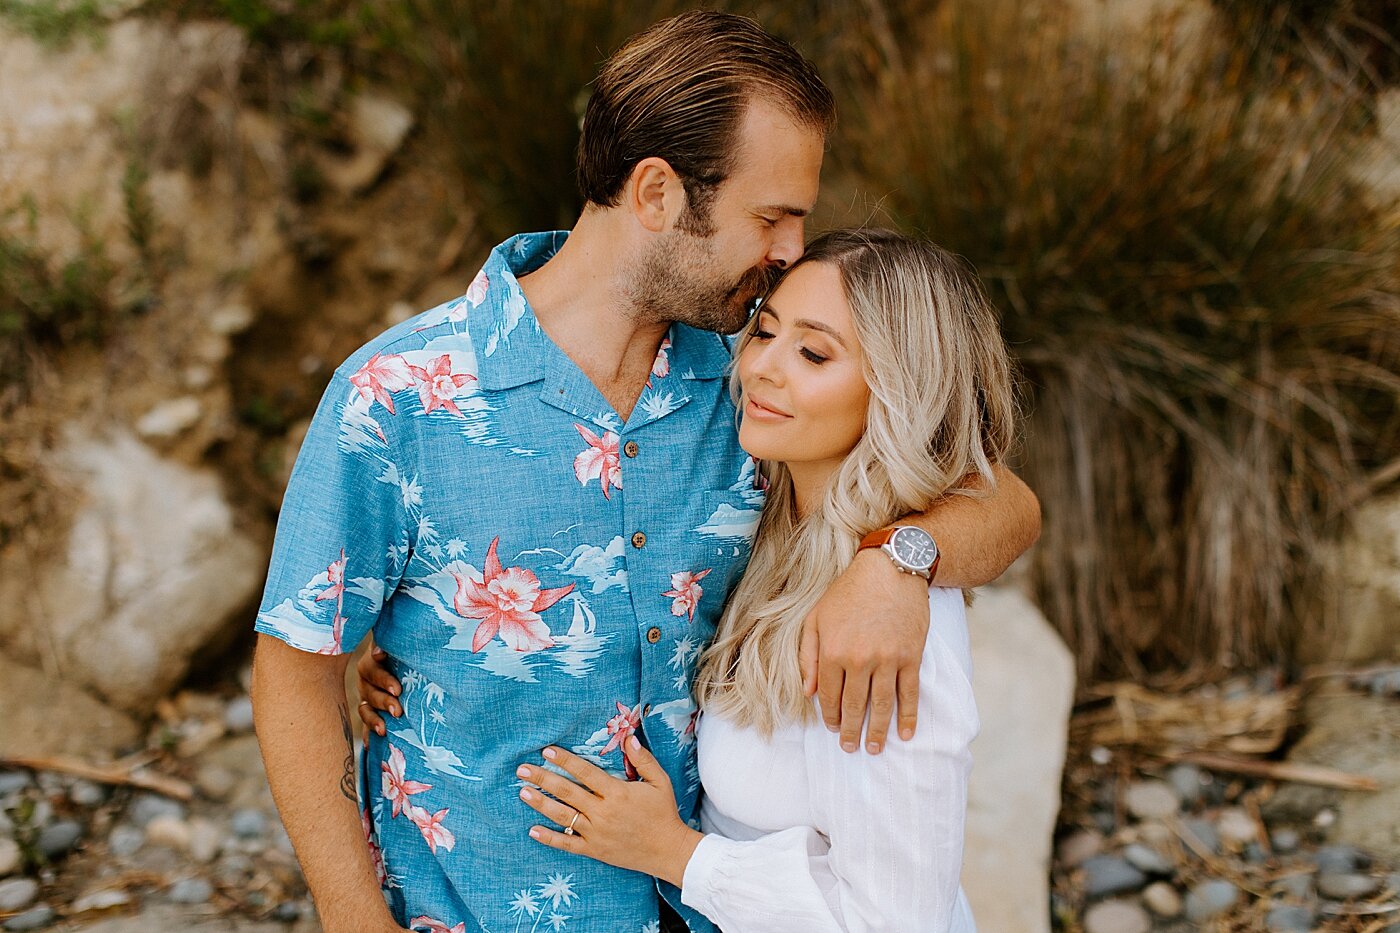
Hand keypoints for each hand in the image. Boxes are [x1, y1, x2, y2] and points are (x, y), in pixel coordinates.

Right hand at [355, 643, 401, 736]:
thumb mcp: (401, 647)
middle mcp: (367, 679)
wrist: (409, 663)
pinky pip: (366, 724)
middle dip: (384, 702)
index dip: (383, 679)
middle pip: (369, 691)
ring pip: (365, 709)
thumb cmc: (408, 651)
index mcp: (372, 661)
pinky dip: (368, 734)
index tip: (397, 689)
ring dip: (373, 720)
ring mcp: (367, 696)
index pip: (372, 669)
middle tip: (398, 710)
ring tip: (384, 729)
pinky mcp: (371, 712)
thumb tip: (379, 651)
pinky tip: (370, 745)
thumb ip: (393, 646)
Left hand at [517, 740, 701, 887]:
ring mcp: (596, 833)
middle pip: (567, 792)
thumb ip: (643, 759)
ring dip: (541, 804)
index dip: (565, 760)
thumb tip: (629, 738)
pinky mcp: (594, 850)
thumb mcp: (660, 782)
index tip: (547, 751)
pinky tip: (533, 830)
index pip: (585, 772)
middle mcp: (603, 812)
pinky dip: (550, 838)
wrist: (668, 850)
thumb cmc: (664, 813)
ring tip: (523, 793)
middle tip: (522, 769)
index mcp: (617, 793)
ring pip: (563, 816)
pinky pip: (568, 844)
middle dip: (543, 778)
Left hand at [800, 549, 928, 753]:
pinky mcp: (910, 657)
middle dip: (851, 731)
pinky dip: (908, 716)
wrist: (889, 569)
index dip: (830, 716)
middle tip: (850, 749)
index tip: (832, 729)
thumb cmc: (847, 592)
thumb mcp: (816, 618)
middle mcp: (859, 660)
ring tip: (875, 749)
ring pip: (882, 705)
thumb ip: (807, 656)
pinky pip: (909, 693)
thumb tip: (808, 692)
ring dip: (878, 731)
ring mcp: (887, 660)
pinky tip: (905, 733)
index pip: (829, 695)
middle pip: (854, 706)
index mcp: (833, 651)